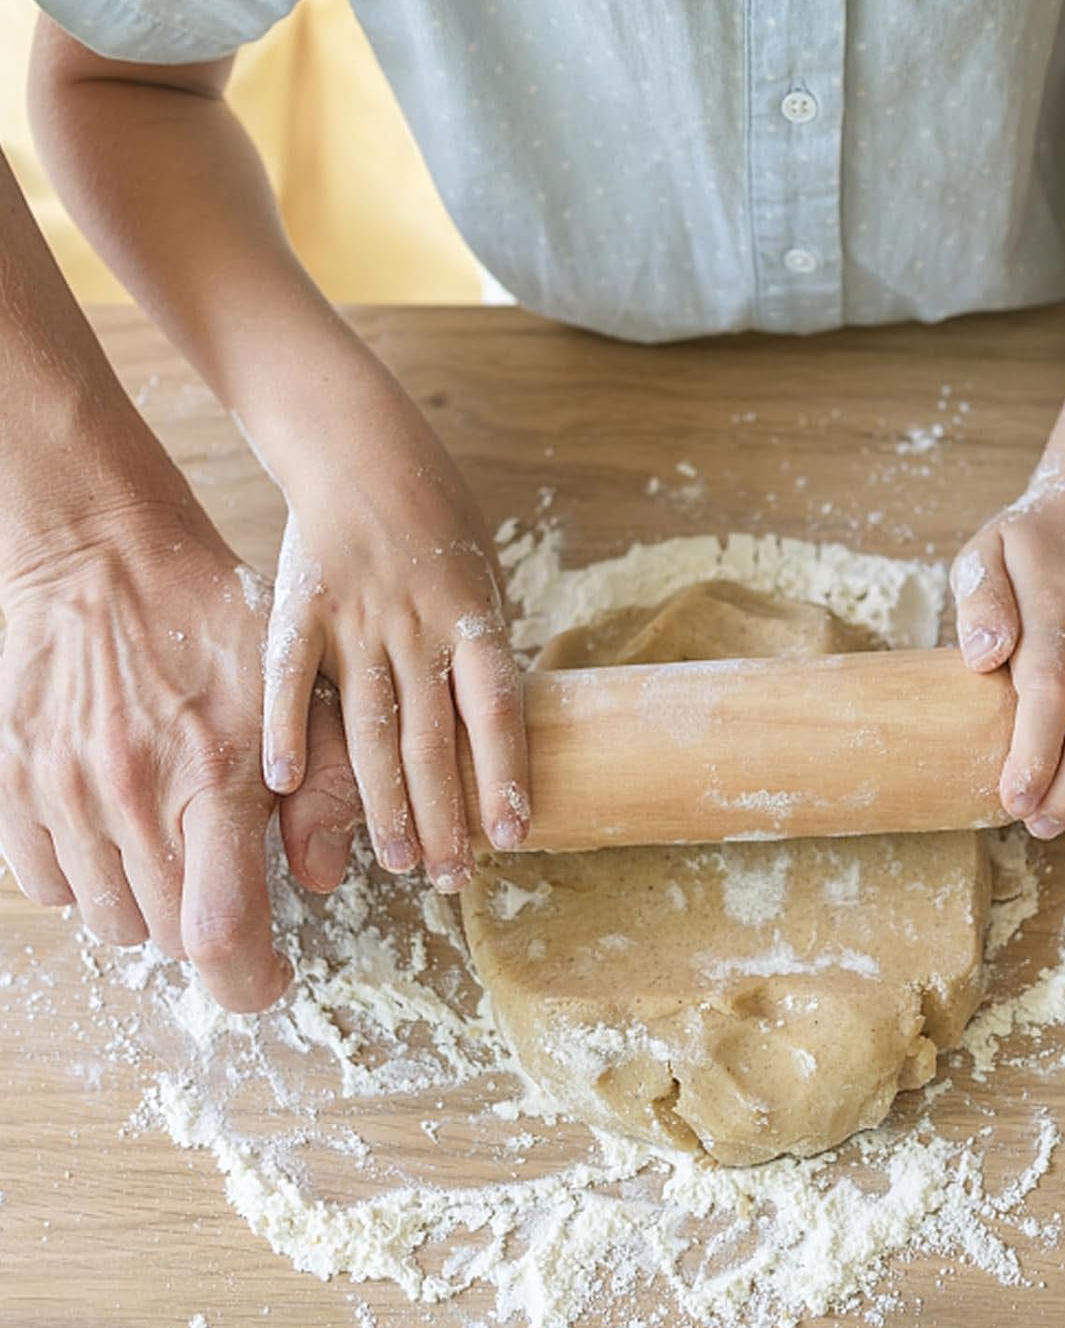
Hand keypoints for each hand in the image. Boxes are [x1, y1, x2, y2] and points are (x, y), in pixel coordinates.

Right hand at [0, 508, 360, 1010]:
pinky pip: (48, 887)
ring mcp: (60, 796)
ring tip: (172, 844)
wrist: (99, 557)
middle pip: (167, 936)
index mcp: (214, 778)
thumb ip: (324, 787)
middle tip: (226, 875)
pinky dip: (87, 880)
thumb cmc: (213, 620)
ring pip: (110, 919)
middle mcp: (130, 798)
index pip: (219, 934)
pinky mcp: (9, 786)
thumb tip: (317, 878)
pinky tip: (117, 831)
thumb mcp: (298, 689)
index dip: (249, 981)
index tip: (272, 976)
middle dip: (210, 924)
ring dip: (150, 903)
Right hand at [260, 396, 527, 890]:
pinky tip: (287, 787)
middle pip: (435, 737)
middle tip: (453, 878)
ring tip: (398, 861)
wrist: (364, 449)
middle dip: (446, 815)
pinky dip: (287, 732)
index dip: (504, 776)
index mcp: (473, 617)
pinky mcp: (299, 607)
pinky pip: (290, 679)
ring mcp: (357, 617)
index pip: (496, 712)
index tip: (513, 836)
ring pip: (371, 726)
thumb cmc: (439, 525)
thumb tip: (501, 738)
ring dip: (384, 801)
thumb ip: (483, 653)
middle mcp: (419, 624)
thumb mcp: (482, 580)